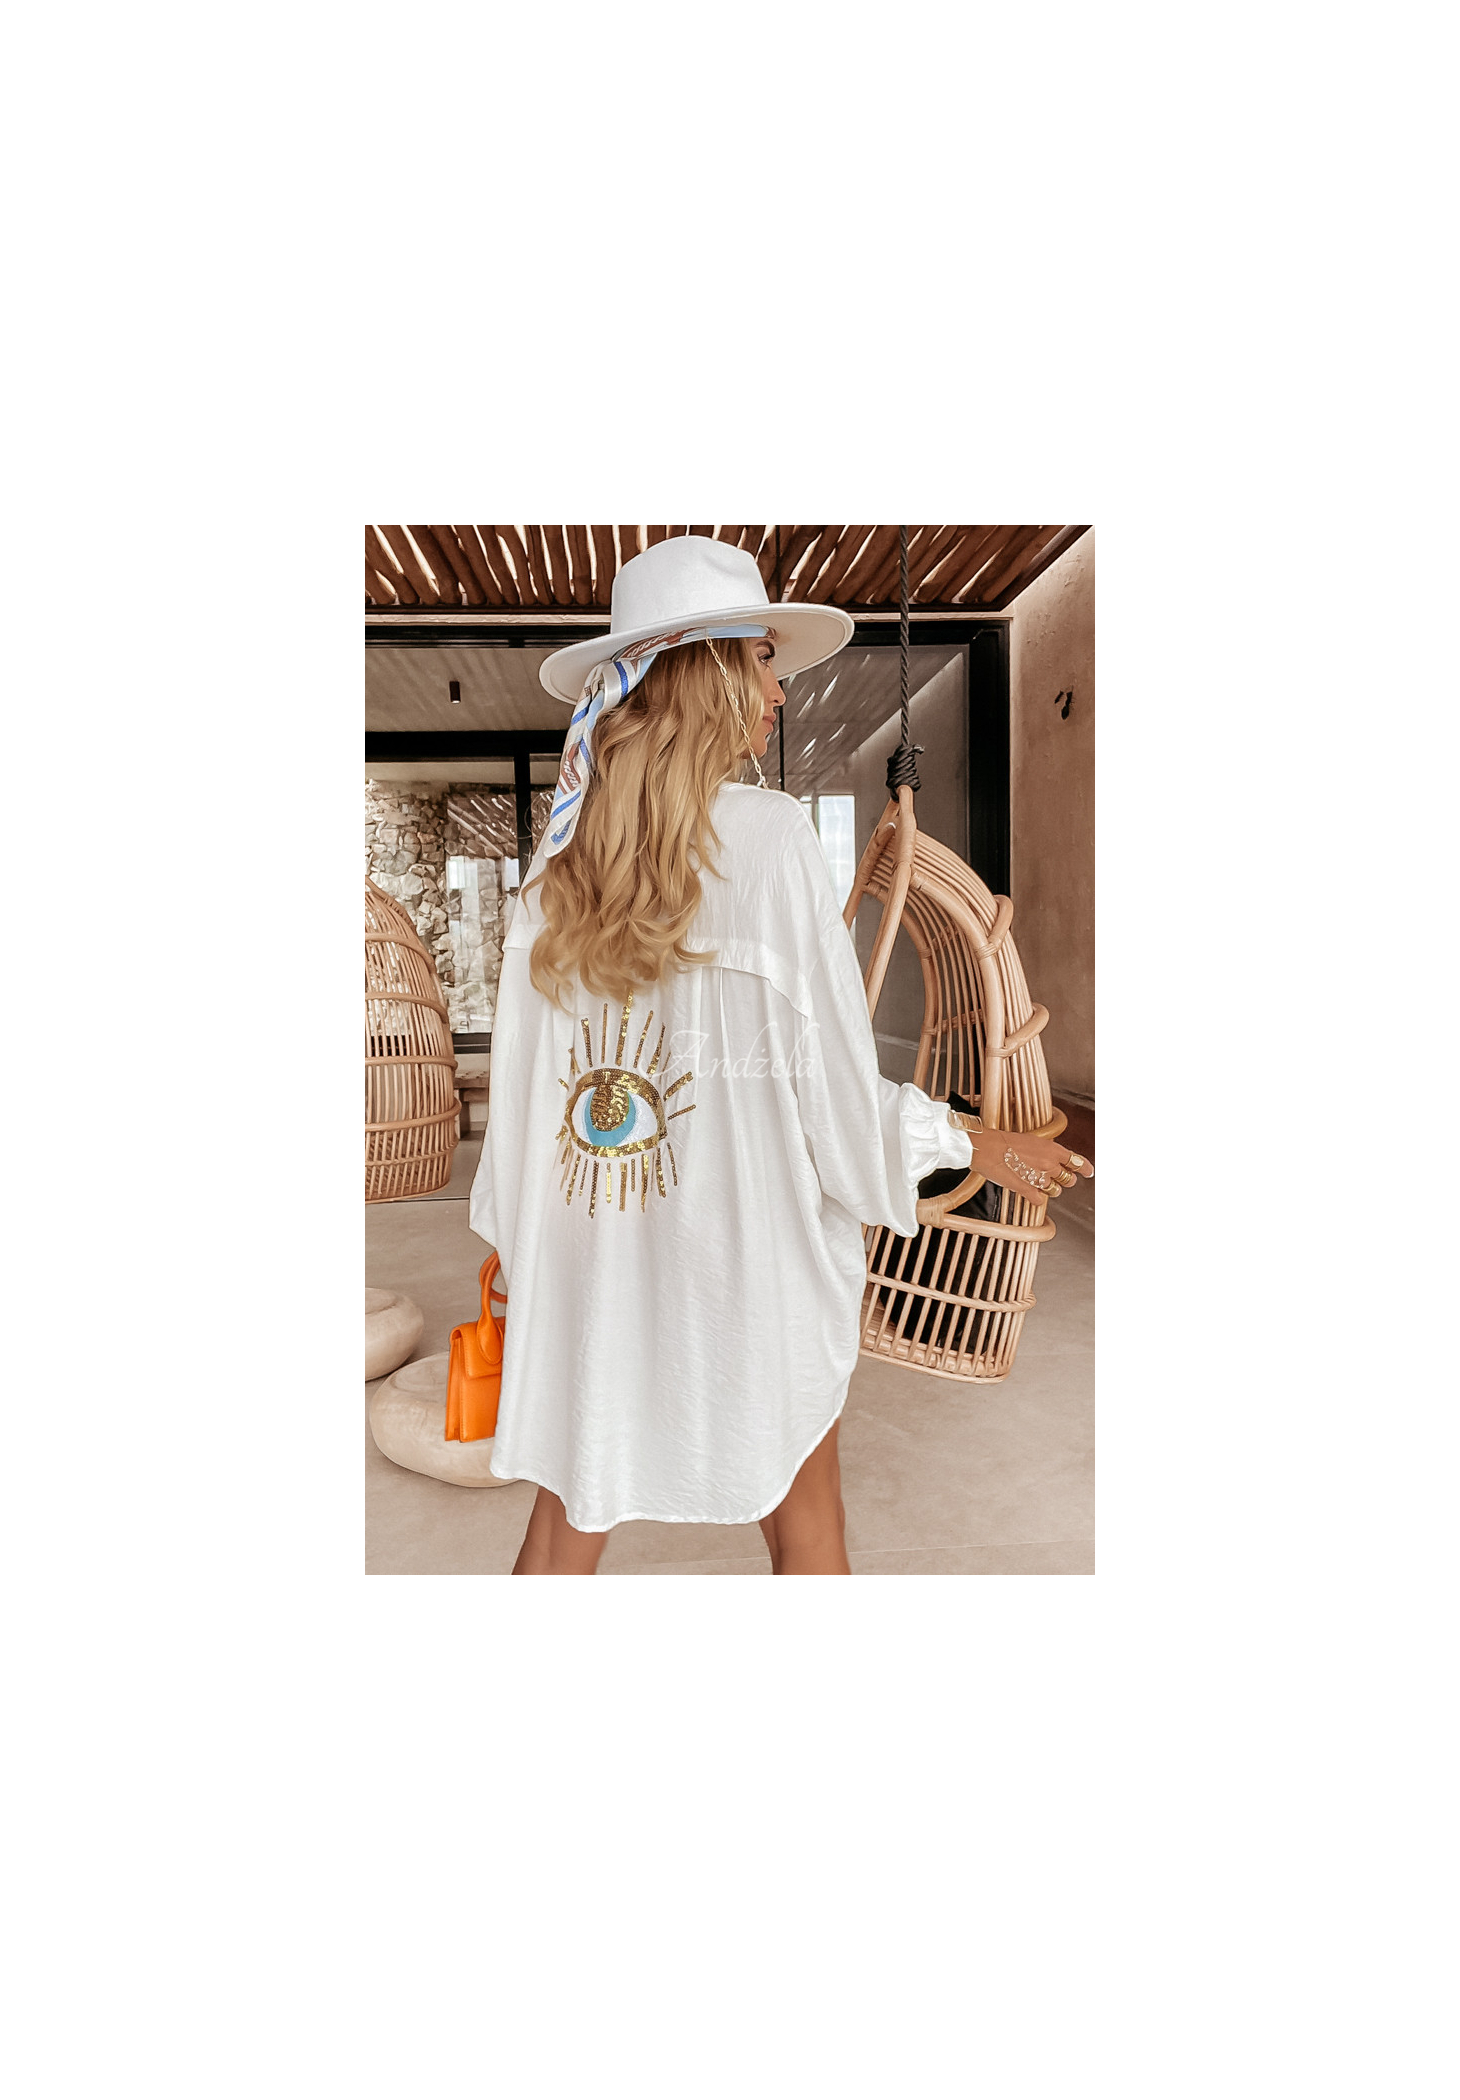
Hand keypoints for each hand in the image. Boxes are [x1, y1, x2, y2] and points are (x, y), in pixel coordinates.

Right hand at [953, 1118, 1093, 1201]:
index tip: (1089, 1172)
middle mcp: (1049, 1164)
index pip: (1078, 1162)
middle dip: (1064, 1180)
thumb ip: (1047, 1151)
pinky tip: (1028, 1191)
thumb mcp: (1032, 1140)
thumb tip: (1054, 1158)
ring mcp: (1039, 1178)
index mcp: (1052, 1149)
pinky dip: (1035, 1197)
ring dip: (1049, 1189)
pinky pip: (1039, 1200)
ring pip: (1055, 1191)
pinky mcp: (1027, 1190)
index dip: (1086, 1168)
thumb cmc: (1005, 1141)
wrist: (986, 1148)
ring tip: (1037, 1182)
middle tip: (1055, 1178)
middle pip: (1069, 1180)